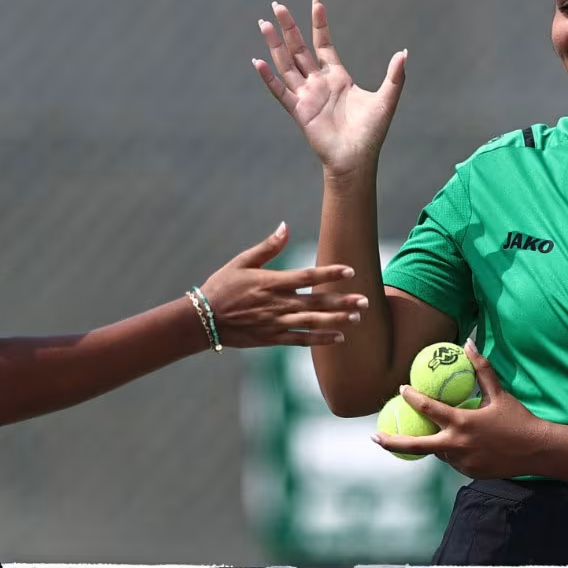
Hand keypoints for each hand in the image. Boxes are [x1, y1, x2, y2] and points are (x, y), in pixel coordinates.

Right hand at [199, 221, 368, 348]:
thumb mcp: (242, 262)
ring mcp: (275, 323)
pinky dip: (320, 340)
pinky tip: (338, 338)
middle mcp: (276, 304)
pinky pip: (300, 341)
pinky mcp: (271, 339)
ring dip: (336, 320)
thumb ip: (267, 247)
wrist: (203, 319)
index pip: (306, 276)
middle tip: (365, 301)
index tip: (350, 271)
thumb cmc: (221, 286)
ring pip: (312, 323)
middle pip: (316, 302)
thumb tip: (285, 226)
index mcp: (271, 282)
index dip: (330, 274)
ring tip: (357, 318)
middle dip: (342, 301)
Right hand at [254, 0, 406, 177]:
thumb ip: (395, 76)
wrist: (357, 159)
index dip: (319, 25)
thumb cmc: (372, 132)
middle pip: (299, 49)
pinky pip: (281, 92)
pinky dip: (269, 78)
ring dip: (275, 45)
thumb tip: (404, 52)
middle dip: (288, 27)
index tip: (316, 3)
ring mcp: (307, 96)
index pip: (324, 44)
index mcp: (337, 77)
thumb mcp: (386, 99)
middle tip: (277, 5)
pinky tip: (258, 62)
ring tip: (263, 24)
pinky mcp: (299, 112)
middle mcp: (319, 83)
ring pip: (286, 64)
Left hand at [372, 340, 552, 478]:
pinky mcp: (469, 473)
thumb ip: (481, 368)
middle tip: (375, 437)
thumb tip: (468, 342)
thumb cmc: (518, 418)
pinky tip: (459, 443)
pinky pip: (453, 460)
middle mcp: (457, 445)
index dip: (411, 397)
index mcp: (462, 422)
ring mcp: (462, 463)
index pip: (427, 408)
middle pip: (415, 445)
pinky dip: (452, 450)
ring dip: (433, 442)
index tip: (401, 388)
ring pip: (438, 451)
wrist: (537, 451)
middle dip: (391, 442)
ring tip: (429, 432)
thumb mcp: (499, 393)